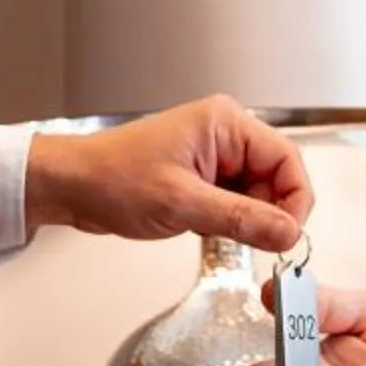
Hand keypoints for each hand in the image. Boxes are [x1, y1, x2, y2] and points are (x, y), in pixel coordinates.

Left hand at [26, 96, 311, 253]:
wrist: (71, 186)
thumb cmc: (111, 178)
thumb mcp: (182, 204)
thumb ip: (242, 219)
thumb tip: (288, 232)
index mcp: (226, 124)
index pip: (287, 160)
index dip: (295, 200)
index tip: (287, 235)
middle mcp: (225, 134)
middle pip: (277, 177)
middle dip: (269, 213)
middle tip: (252, 241)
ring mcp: (214, 156)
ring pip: (257, 194)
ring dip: (245, 219)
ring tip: (212, 230)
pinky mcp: (202, 176)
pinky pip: (235, 201)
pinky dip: (228, 221)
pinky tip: (203, 227)